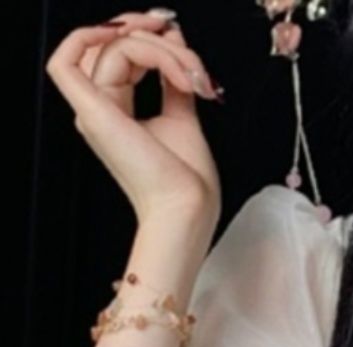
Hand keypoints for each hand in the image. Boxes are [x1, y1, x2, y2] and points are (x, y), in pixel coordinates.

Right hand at [46, 10, 222, 228]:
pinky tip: (136, 40)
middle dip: (159, 42)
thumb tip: (173, 41)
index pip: (119, 54)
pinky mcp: (93, 114)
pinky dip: (96, 38)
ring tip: (190, 78)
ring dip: (160, 51)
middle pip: (114, 45)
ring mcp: (93, 111)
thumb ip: (173, 79)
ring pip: (109, 47)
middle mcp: (98, 110)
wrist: (188, 209)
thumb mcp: (183, 117)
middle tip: (192, 64)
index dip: (149, 40)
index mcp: (115, 112)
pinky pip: (66, 61)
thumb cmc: (188, 184)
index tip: (183, 48)